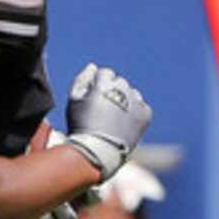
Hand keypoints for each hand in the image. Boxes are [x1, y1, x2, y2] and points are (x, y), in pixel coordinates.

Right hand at [60, 63, 150, 181]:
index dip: (97, 86)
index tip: (92, 101)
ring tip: (113, 119)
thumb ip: (82, 79)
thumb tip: (93, 66)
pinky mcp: (145, 115)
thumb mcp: (73, 101)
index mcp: (104, 83)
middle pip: (119, 82)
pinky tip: (124, 124)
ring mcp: (136, 102)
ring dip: (125, 100)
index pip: (104, 73)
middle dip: (112, 91)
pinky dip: (135, 113)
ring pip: (132, 93)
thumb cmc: (81, 125)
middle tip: (102, 112)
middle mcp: (123, 88)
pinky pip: (141, 107)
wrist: (98, 152)